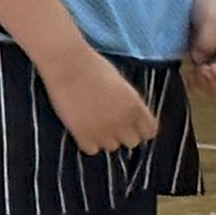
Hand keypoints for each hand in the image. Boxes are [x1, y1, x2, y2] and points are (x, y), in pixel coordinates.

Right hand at [37, 44, 160, 154]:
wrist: (66, 64)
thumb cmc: (91, 66)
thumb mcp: (120, 84)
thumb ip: (129, 103)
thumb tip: (128, 117)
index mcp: (135, 107)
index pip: (149, 131)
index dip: (140, 129)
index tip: (131, 125)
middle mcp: (123, 121)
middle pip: (132, 142)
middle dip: (122, 134)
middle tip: (109, 123)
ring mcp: (103, 130)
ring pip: (111, 147)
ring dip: (104, 138)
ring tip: (92, 124)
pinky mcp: (82, 134)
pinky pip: (91, 150)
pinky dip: (86, 142)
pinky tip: (81, 128)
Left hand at [185, 0, 215, 99]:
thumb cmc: (212, 2)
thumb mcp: (211, 21)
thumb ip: (206, 44)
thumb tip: (198, 62)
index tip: (210, 68)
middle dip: (214, 84)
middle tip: (198, 71)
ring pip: (215, 89)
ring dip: (202, 86)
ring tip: (189, 73)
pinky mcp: (201, 63)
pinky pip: (200, 83)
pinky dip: (192, 84)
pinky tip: (183, 75)